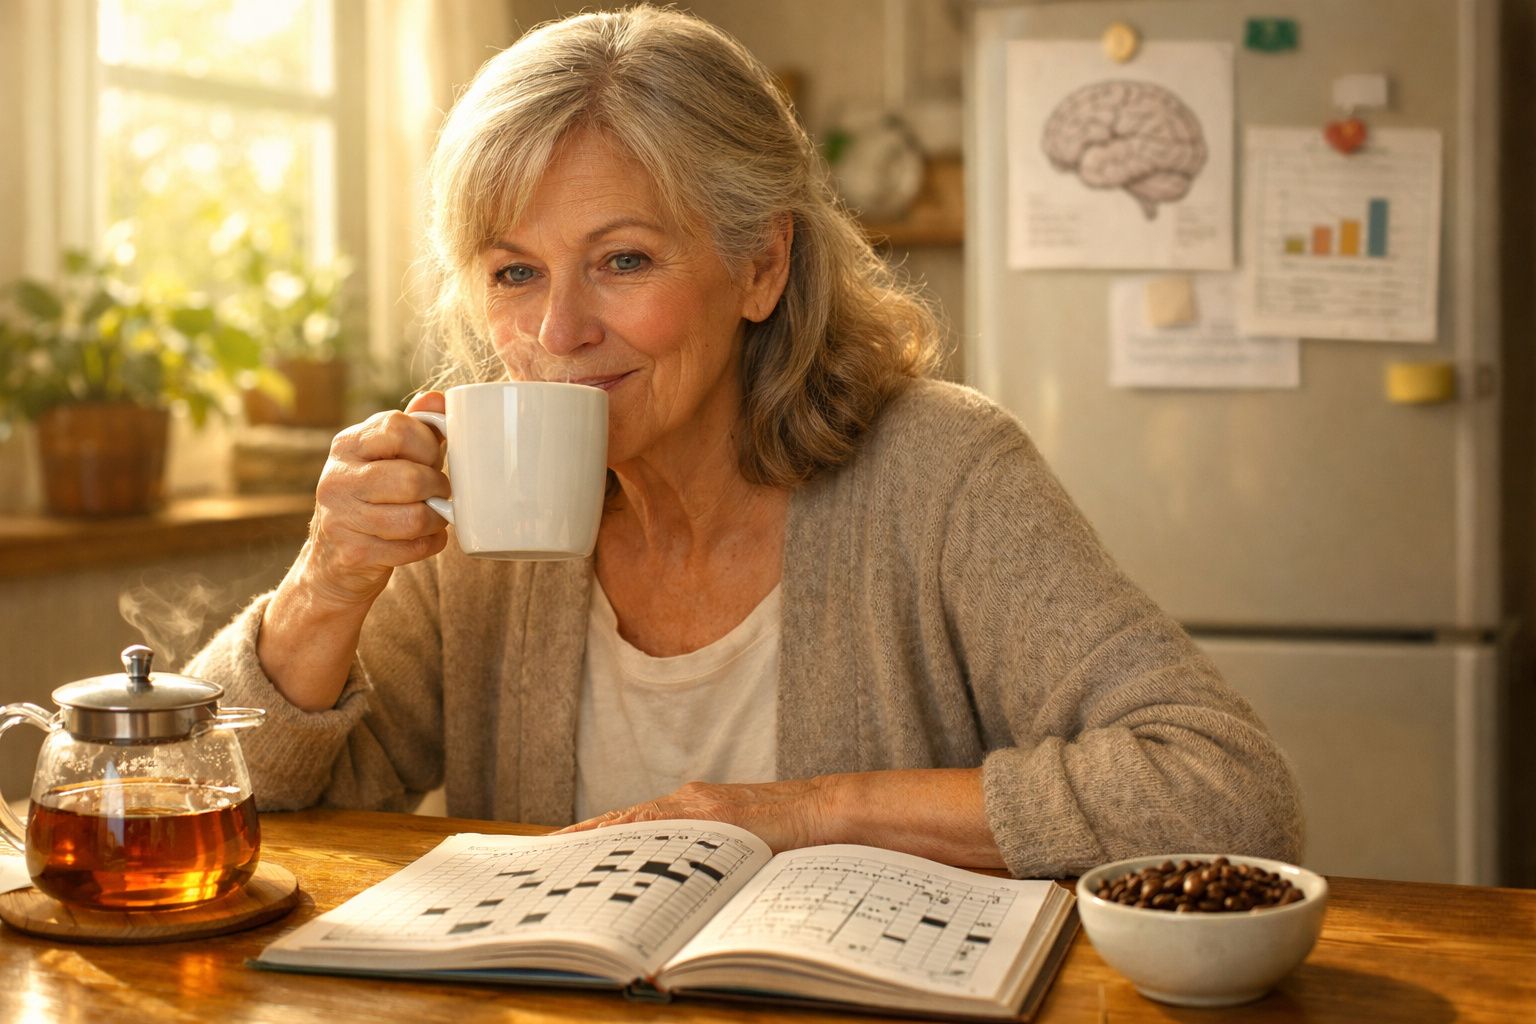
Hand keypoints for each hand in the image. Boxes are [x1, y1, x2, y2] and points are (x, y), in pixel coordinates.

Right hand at [299, 391, 451, 609]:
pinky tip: (425, 538)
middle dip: (438, 487)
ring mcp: (340, 517)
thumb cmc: (374, 498)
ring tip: (436, 516)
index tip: (432, 459)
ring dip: (437, 519)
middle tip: (441, 493)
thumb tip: (440, 399)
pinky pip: (411, 548)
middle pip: (410, 478)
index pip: (398, 428)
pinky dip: (430, 544)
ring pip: (414, 517)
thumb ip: (415, 428)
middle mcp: (337, 477)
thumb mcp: (388, 457)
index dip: (428, 445)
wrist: (332, 558)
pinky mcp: (352, 552)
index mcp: (347, 444)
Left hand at [555, 778, 833, 852]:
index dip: (605, 833)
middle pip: (629, 817)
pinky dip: (631, 831)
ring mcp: (700, 803)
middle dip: (589, 834)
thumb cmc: (791, 838)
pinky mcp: (712, 810)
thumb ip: (710, 858)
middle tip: (551, 847)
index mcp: (697, 808)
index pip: (641, 822)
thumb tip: (681, 895)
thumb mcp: (740, 850)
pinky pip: (662, 821)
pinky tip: (608, 841)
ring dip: (600, 833)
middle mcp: (692, 799)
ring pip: (638, 817)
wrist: (826, 812)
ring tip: (565, 846)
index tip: (571, 844)